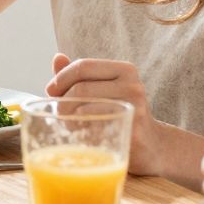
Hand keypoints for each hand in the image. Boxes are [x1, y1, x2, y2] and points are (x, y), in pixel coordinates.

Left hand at [47, 53, 174, 178]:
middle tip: (59, 113)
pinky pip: (94, 127)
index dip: (61, 78)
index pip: (83, 66)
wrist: (152, 146)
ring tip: (70, 124)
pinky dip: (80, 130)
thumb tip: (58, 58)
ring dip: (68, 118)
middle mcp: (132, 85)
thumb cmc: (119, 113)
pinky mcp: (132, 130)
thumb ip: (80, 75)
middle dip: (62, 101)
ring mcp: (135, 108)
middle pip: (81, 87)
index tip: (51, 91)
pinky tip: (81, 134)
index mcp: (124, 70)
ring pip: (84, 107)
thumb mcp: (103, 89)